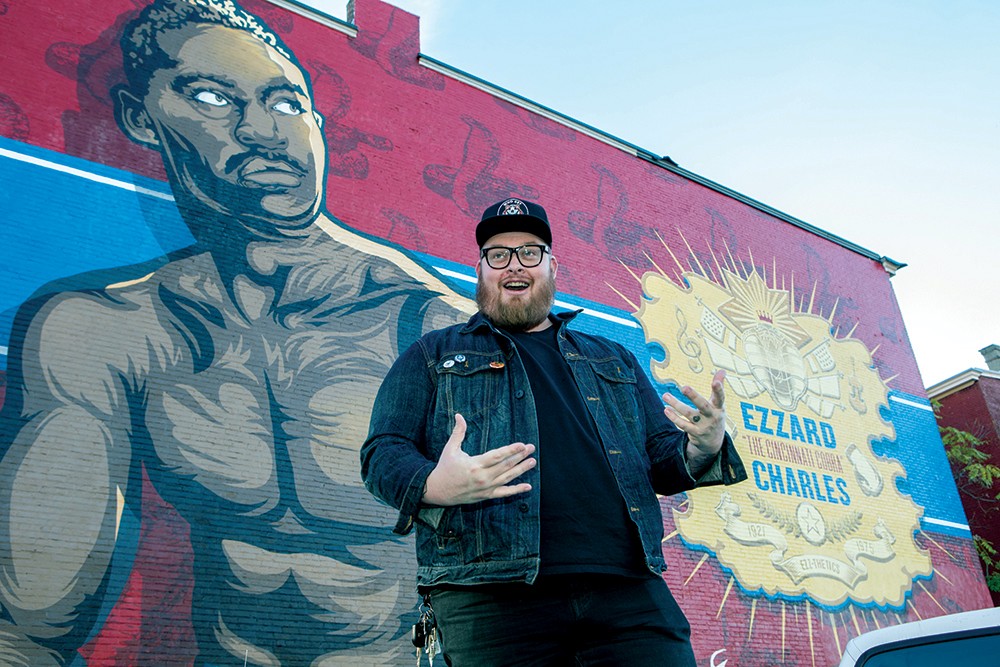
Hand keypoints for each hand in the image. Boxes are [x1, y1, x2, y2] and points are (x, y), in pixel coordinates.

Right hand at [422, 414, 536, 505]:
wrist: (438, 490)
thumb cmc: (445, 468)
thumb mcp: (450, 449)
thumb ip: (458, 432)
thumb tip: (459, 415)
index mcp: (474, 465)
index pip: (497, 456)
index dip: (511, 450)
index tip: (522, 445)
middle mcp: (482, 477)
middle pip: (506, 466)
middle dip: (520, 456)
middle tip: (531, 448)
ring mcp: (486, 488)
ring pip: (507, 478)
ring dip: (521, 470)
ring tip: (532, 462)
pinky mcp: (486, 496)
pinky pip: (504, 493)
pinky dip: (516, 490)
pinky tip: (528, 486)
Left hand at [662, 369, 727, 472]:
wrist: (713, 442)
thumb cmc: (714, 416)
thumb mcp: (718, 404)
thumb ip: (718, 387)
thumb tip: (722, 370)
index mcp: (719, 408)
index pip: (720, 398)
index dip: (719, 390)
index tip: (715, 381)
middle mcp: (712, 417)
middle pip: (703, 406)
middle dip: (694, 397)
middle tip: (684, 387)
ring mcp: (703, 426)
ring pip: (689, 414)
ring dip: (676, 404)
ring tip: (665, 395)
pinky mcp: (695, 433)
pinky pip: (683, 425)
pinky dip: (674, 417)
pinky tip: (666, 409)